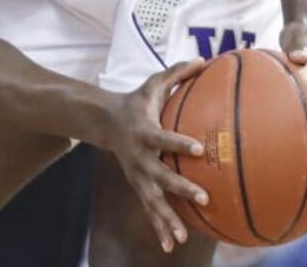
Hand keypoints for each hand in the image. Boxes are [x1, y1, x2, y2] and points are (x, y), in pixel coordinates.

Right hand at [101, 59, 210, 253]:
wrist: (102, 122)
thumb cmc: (135, 101)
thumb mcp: (151, 84)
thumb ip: (177, 73)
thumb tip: (205, 60)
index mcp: (144, 131)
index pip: (164, 137)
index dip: (180, 142)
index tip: (200, 148)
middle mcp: (139, 156)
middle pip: (159, 174)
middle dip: (179, 187)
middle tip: (202, 196)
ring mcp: (137, 174)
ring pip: (152, 199)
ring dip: (166, 218)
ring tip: (180, 237)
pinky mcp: (137, 185)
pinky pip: (149, 209)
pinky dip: (159, 228)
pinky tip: (171, 246)